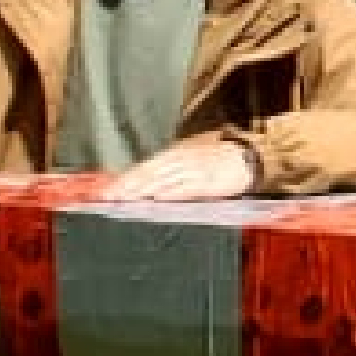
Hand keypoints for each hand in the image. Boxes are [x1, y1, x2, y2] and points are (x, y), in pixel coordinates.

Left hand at [90, 138, 264, 205]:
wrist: (248, 155)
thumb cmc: (217, 158)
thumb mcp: (190, 156)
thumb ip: (170, 169)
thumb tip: (147, 186)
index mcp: (174, 154)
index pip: (143, 168)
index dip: (124, 179)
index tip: (107, 191)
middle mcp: (180, 160)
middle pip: (148, 174)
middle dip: (127, 187)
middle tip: (108, 199)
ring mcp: (194, 170)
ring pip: (163, 180)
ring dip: (142, 191)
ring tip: (125, 201)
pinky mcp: (209, 181)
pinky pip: (187, 187)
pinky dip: (172, 193)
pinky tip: (158, 199)